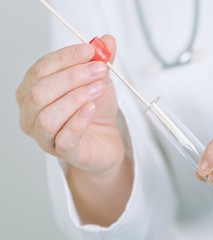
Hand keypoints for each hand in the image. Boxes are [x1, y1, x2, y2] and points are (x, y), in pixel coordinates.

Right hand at [16, 35, 123, 172]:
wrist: (106, 139)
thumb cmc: (95, 110)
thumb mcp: (99, 80)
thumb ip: (100, 61)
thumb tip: (107, 40)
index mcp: (33, 90)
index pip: (40, 69)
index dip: (65, 58)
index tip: (90, 51)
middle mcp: (31, 113)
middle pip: (40, 91)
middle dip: (72, 77)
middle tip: (100, 70)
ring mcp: (44, 135)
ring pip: (47, 116)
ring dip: (76, 97)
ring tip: (98, 88)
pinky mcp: (62, 152)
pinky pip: (64, 138)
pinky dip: (78, 121)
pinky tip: (91, 108)